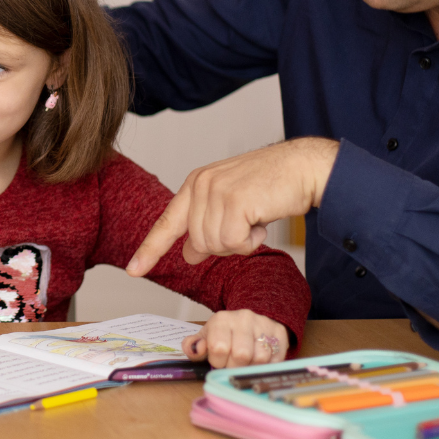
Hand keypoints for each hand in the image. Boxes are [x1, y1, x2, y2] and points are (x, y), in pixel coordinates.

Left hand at [125, 137, 339, 275]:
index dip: (151, 249)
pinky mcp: (234, 201)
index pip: (167, 222)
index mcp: (196, 184)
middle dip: (226, 244)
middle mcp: (200, 184)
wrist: (304, 168)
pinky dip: (251, 242)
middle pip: (198, 243)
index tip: (134, 270)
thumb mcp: (232, 205)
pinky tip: (262, 222)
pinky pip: (233, 243)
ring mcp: (216, 191)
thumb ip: (206, 225)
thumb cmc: (272, 186)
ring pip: (215, 246)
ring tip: (256, 218)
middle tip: (247, 224)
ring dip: (240, 242)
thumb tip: (189, 254)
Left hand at [183, 310, 291, 367]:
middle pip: (241, 355)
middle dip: (235, 367)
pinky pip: (276, 358)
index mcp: (222, 319)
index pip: (219, 348)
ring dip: (252, 367)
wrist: (249, 321)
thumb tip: (195, 350)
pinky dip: (267, 366)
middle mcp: (244, 318)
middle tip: (233, 365)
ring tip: (246, 363)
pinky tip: (260, 361)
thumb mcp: (206, 338)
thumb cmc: (224, 335)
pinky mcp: (279, 332)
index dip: (218, 362)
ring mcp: (264, 324)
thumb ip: (193, 346)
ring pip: (260, 358)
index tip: (219, 361)